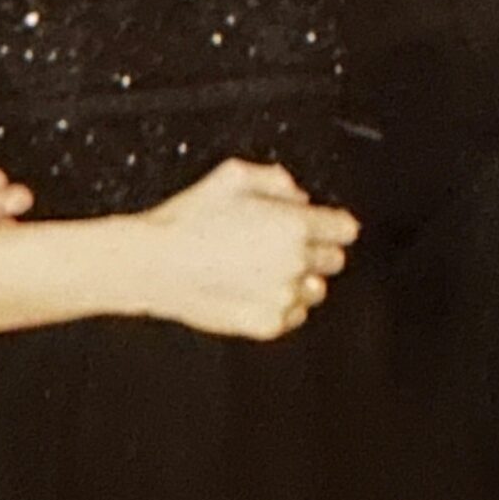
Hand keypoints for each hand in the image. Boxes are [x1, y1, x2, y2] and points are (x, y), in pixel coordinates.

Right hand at [133, 158, 358, 340]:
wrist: (153, 264)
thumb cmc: (187, 221)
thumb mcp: (232, 175)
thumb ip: (276, 179)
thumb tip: (297, 193)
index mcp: (293, 225)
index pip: (344, 229)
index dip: (332, 224)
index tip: (323, 226)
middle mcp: (295, 263)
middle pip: (334, 260)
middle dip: (315, 250)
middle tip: (282, 245)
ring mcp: (282, 297)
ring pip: (315, 290)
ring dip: (299, 279)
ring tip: (265, 270)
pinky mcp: (268, 324)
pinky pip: (294, 316)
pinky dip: (282, 304)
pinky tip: (255, 290)